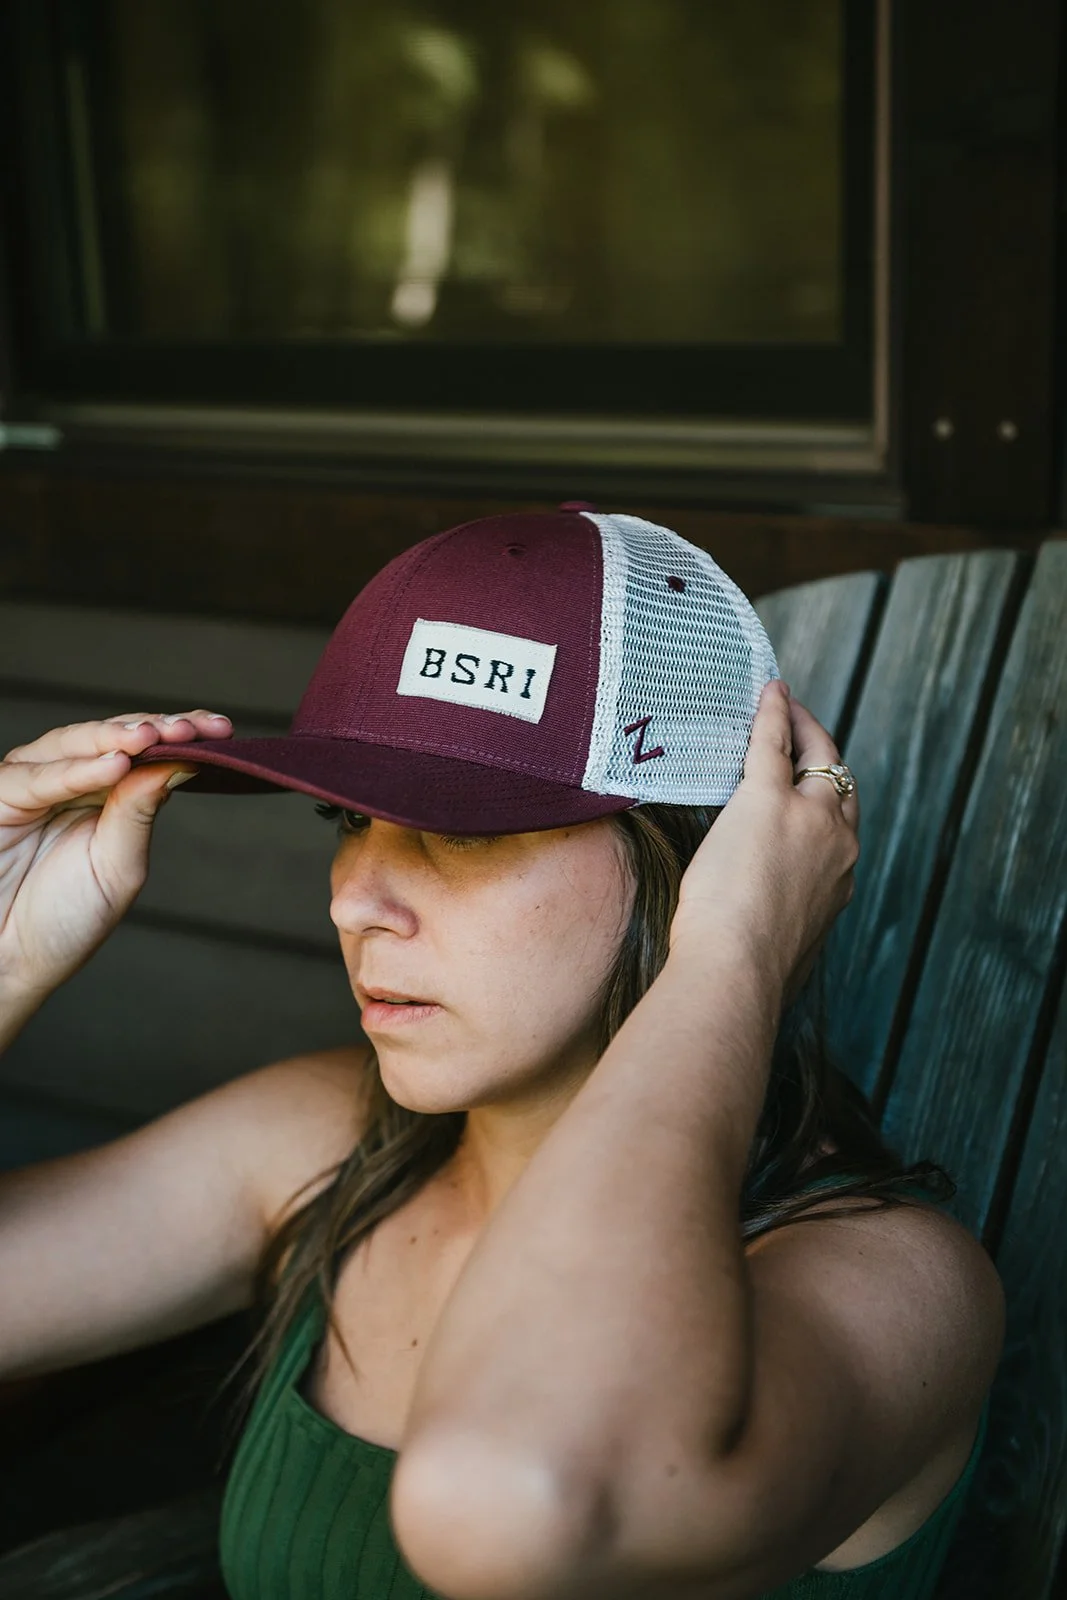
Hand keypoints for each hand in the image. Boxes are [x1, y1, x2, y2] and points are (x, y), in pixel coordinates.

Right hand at [0, 711, 228, 1006]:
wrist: (10, 960)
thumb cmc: (64, 920)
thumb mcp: (118, 867)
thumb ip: (141, 813)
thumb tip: (180, 763)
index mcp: (106, 796)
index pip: (145, 752)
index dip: (179, 735)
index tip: (221, 730)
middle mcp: (69, 781)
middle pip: (112, 738)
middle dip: (153, 729)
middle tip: (190, 728)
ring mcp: (32, 785)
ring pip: (73, 744)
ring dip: (114, 738)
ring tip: (150, 737)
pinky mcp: (0, 798)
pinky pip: (38, 778)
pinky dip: (76, 771)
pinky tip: (114, 765)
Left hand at [670, 680, 859, 1008]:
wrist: (736, 970)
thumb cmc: (747, 972)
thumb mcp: (783, 947)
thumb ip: (783, 926)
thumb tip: (760, 941)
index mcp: (840, 880)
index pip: (841, 828)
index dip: (828, 803)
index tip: (813, 789)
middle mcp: (838, 844)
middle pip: (840, 784)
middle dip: (825, 755)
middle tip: (805, 731)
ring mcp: (807, 819)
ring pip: (817, 758)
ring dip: (805, 729)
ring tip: (787, 710)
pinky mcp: (766, 801)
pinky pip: (773, 744)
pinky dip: (773, 716)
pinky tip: (770, 695)